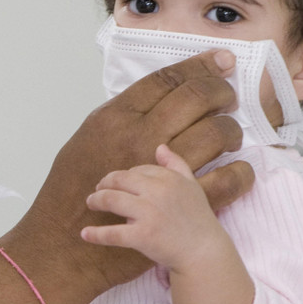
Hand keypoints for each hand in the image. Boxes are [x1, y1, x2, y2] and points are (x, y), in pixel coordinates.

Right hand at [0, 50, 253, 303]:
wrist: (61, 242)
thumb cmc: (66, 192)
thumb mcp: (84, 140)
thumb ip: (118, 119)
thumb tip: (151, 103)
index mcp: (115, 119)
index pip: (166, 80)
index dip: (199, 66)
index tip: (219, 61)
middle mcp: (139, 137)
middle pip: (196, 98)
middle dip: (221, 91)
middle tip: (228, 96)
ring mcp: (160, 170)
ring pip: (215, 133)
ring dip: (231, 130)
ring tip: (230, 134)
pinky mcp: (178, 205)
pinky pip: (227, 181)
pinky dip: (241, 173)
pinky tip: (241, 170)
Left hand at [80, 145, 229, 271]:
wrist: (204, 253)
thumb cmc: (198, 219)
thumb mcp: (192, 186)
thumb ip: (176, 164)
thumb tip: (160, 147)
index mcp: (168, 178)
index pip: (135, 170)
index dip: (124, 177)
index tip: (117, 182)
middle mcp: (157, 192)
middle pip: (118, 180)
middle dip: (104, 184)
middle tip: (97, 190)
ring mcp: (149, 214)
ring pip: (110, 200)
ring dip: (96, 200)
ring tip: (90, 203)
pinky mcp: (143, 236)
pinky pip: (113, 233)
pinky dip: (96, 234)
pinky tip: (85, 234)